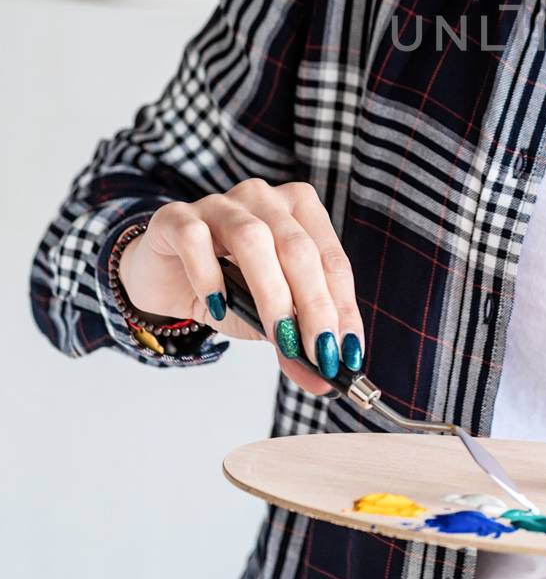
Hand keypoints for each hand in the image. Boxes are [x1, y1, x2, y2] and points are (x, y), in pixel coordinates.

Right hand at [116, 179, 363, 396]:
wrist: (164, 279)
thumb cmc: (226, 290)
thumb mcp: (267, 319)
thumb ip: (296, 344)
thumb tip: (323, 379)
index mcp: (300, 211)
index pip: (332, 260)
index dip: (344, 307)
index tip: (348, 352)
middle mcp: (264, 198)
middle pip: (299, 249)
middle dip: (315, 306)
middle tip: (320, 352)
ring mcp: (220, 203)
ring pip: (255, 240)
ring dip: (273, 294)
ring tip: (279, 338)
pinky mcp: (176, 218)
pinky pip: (195, 239)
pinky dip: (209, 274)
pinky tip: (218, 306)